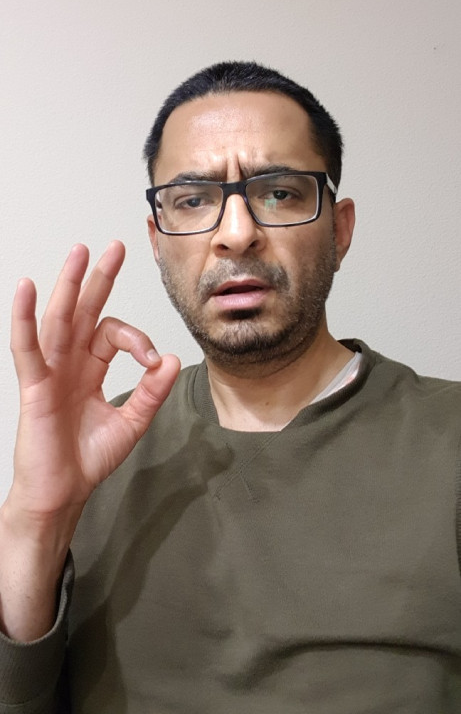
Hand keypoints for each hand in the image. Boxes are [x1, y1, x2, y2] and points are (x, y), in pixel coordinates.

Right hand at [8, 241, 179, 522]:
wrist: (63, 492)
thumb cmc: (88, 458)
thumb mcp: (132, 422)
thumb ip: (151, 392)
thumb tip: (173, 359)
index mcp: (91, 368)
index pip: (114, 334)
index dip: (138, 340)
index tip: (155, 361)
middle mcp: (70, 362)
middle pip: (85, 311)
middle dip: (99, 278)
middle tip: (114, 247)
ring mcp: (51, 370)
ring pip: (59, 319)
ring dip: (68, 285)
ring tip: (79, 252)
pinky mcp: (34, 385)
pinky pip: (26, 347)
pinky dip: (24, 318)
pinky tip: (28, 289)